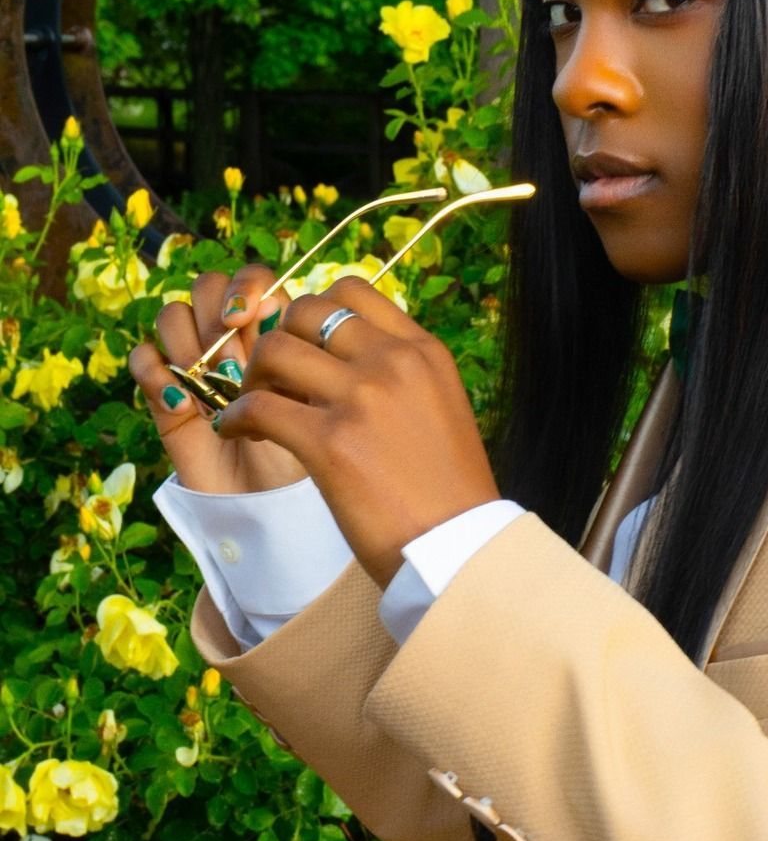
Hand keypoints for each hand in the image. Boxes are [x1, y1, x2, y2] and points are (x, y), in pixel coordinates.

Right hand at [128, 264, 305, 495]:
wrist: (268, 504)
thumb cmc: (302, 452)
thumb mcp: (311, 401)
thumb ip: (296, 355)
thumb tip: (277, 313)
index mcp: (271, 329)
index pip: (252, 279)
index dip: (246, 287)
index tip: (248, 315)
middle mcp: (230, 338)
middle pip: (206, 287)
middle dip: (214, 312)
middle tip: (228, 353)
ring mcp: (194, 361)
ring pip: (172, 315)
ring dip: (189, 345)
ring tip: (210, 389)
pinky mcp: (163, 390)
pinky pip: (144, 357)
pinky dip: (156, 372)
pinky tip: (183, 405)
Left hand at [206, 272, 500, 588]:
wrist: (457, 548)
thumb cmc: (449, 492)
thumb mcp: (441, 408)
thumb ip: (402, 376)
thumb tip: (351, 360)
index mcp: (423, 351)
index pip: (352, 291)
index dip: (314, 312)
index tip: (305, 346)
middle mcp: (393, 363)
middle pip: (305, 312)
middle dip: (278, 338)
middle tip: (271, 377)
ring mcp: (361, 398)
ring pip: (274, 351)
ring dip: (250, 376)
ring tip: (251, 406)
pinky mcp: (331, 442)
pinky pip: (258, 408)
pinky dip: (236, 418)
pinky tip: (238, 432)